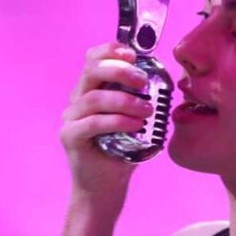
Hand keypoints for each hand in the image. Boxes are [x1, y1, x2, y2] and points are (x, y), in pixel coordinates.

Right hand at [60, 42, 153, 195]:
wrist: (106, 185)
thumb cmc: (123, 149)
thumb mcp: (136, 118)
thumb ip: (141, 97)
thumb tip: (164, 79)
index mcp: (92, 89)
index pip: (94, 59)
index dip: (111, 50)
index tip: (135, 55)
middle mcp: (78, 99)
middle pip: (92, 71)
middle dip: (121, 71)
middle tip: (143, 82)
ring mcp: (71, 118)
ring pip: (95, 98)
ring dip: (126, 101)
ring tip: (148, 111)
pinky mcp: (71, 137)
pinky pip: (92, 122)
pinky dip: (117, 121)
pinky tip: (136, 125)